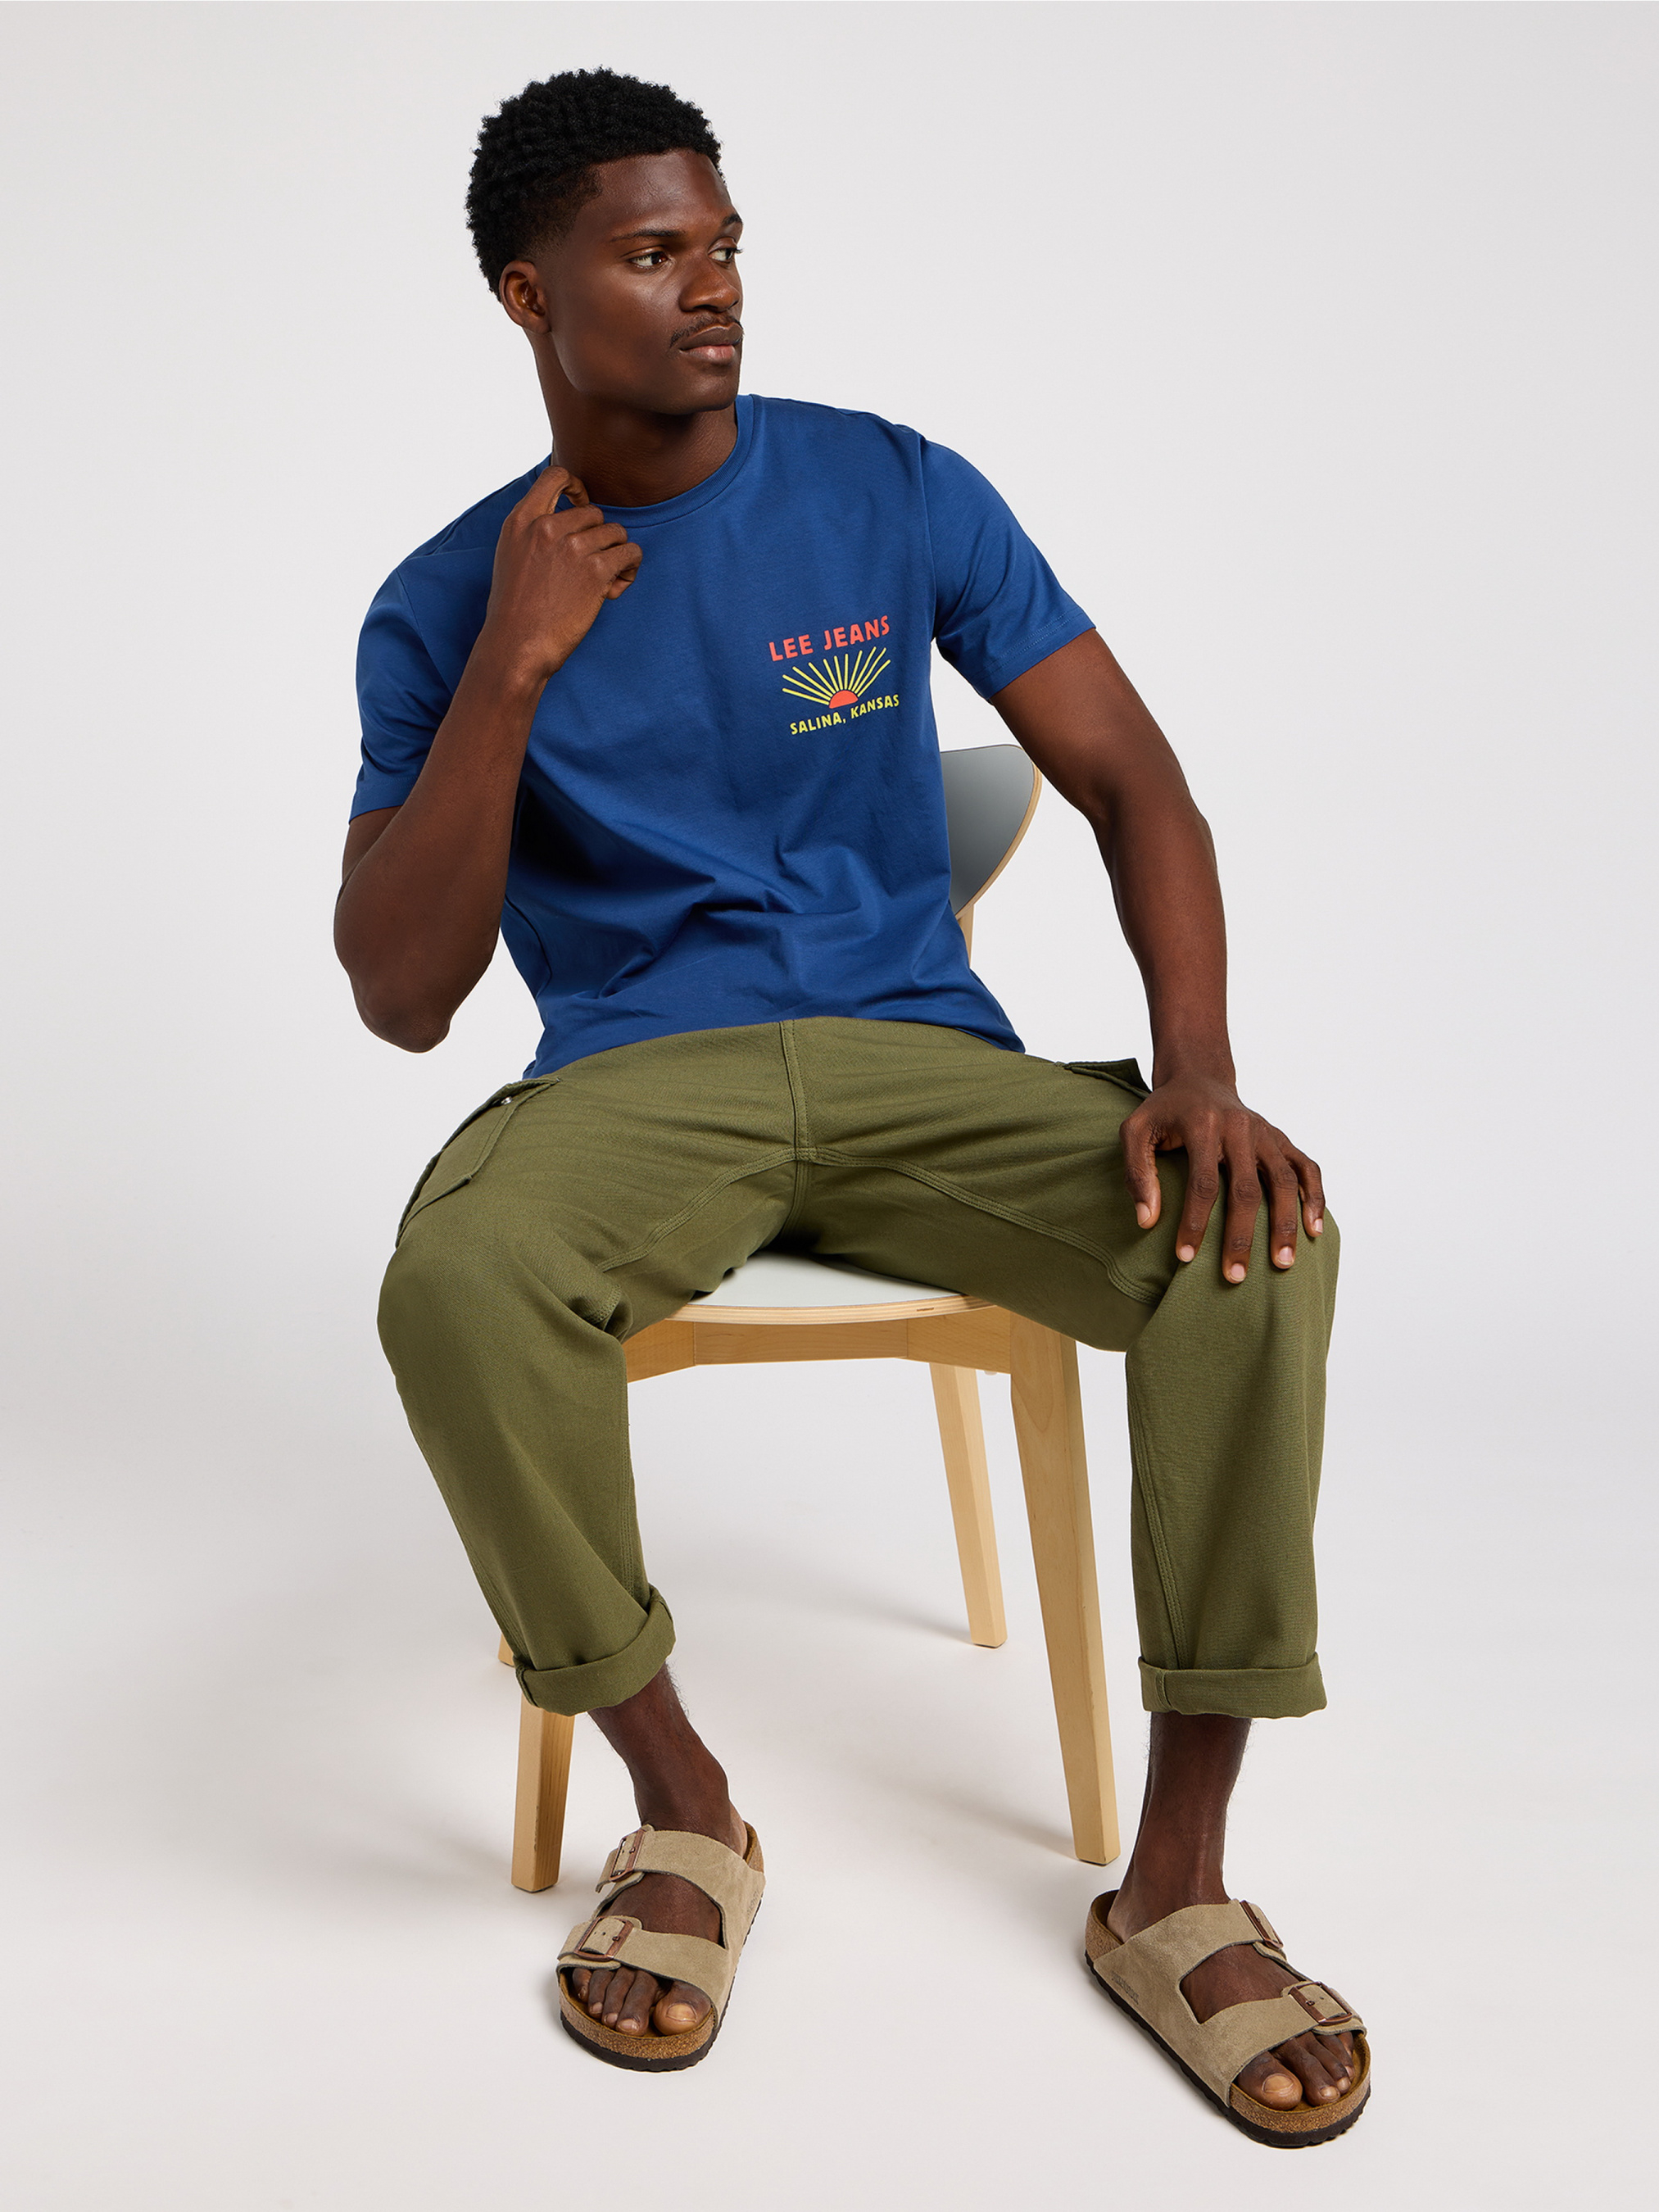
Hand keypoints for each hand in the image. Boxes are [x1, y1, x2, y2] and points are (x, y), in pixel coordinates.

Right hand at [477, 464, 642, 685]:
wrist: (517, 646)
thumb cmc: (516, 610)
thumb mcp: (512, 556)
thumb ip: (534, 532)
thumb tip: (572, 521)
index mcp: (521, 521)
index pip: (556, 476)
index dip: (576, 487)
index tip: (581, 506)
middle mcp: (547, 528)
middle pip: (594, 513)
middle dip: (599, 539)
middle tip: (590, 569)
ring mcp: (572, 547)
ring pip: (616, 532)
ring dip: (616, 556)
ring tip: (604, 582)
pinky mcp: (596, 570)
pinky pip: (631, 552)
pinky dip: (630, 569)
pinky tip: (614, 589)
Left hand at [1121, 1072, 1325, 1281]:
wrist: (1199, 1079)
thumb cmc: (1164, 1112)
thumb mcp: (1135, 1131)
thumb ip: (1136, 1172)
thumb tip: (1146, 1221)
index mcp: (1203, 1125)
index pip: (1203, 1182)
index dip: (1195, 1222)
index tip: (1186, 1258)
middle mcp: (1241, 1127)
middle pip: (1247, 1188)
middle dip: (1241, 1237)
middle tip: (1234, 1277)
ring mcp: (1266, 1133)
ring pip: (1284, 1181)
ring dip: (1285, 1224)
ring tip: (1283, 1263)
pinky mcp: (1282, 1139)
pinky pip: (1307, 1167)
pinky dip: (1314, 1197)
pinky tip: (1314, 1229)